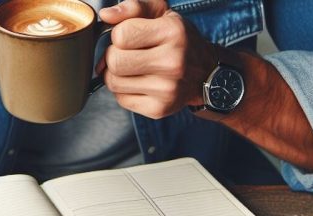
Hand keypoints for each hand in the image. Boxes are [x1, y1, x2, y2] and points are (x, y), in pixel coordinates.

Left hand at [97, 0, 212, 117]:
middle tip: (129, 54)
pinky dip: (124, 91)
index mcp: (173, 33)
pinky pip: (121, 99)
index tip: (131, 36)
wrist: (206, 73)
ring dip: (116, 74)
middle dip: (114, 55)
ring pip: (113, 82)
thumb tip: (105, 15)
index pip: (120, 35)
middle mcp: (173, 63)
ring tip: (134, 68)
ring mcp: (167, 89)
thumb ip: (133, 7)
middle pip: (114, 61)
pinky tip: (140, 83)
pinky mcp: (159, 109)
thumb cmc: (179, 40)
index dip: (119, 35)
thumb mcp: (162, 13)